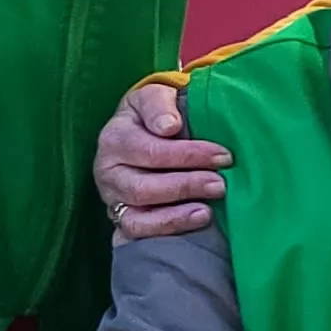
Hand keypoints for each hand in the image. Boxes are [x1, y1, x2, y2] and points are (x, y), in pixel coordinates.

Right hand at [97, 82, 232, 240]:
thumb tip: (170, 126)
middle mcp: (108, 172)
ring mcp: (113, 199)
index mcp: (114, 138)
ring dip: (177, 215)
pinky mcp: (122, 220)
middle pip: (143, 187)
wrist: (144, 133)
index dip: (187, 155)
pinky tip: (195, 221)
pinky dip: (167, 229)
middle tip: (220, 184)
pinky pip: (139, 232)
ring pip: (138, 216)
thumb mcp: (155, 97)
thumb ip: (160, 105)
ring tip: (209, 210)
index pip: (149, 151)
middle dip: (185, 186)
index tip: (223, 156)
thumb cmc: (156, 115)